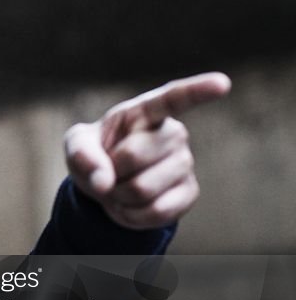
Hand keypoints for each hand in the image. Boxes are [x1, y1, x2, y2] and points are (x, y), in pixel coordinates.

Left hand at [63, 72, 230, 229]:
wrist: (107, 183)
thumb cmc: (94, 154)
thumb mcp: (77, 146)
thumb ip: (82, 155)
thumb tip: (104, 182)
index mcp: (146, 111)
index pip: (175, 98)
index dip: (198, 91)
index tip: (222, 83)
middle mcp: (173, 133)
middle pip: (133, 156)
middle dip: (109, 171)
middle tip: (109, 171)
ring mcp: (185, 163)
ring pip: (142, 190)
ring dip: (118, 196)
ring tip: (120, 187)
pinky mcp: (189, 193)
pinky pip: (156, 212)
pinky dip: (131, 216)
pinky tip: (130, 205)